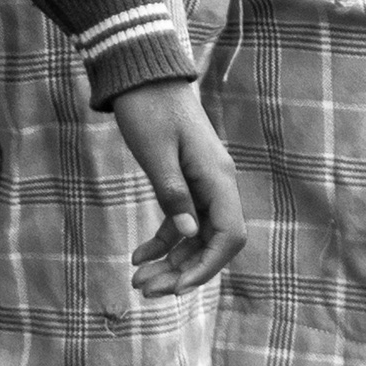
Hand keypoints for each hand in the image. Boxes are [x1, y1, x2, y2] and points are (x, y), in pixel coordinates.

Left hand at [107, 78, 246, 296]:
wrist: (143, 75)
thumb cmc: (148, 109)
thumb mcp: (155, 154)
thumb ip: (172, 194)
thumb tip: (188, 235)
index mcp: (218, 178)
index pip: (228, 236)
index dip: (206, 266)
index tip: (177, 287)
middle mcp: (217, 184)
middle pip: (211, 243)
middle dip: (182, 271)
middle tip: (146, 290)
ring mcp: (203, 184)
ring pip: (195, 237)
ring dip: (170, 262)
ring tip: (138, 281)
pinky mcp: (186, 182)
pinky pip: (181, 221)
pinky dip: (162, 242)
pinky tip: (138, 256)